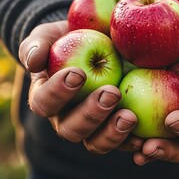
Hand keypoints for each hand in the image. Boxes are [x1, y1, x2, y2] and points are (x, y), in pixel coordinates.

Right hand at [18, 21, 142, 153]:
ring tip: (130, 116)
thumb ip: (37, 44)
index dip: (58, 93)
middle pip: (72, 129)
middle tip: (112, 94)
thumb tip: (33, 61)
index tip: (77, 74)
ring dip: (112, 133)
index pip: (44, 102)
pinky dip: (134, 142)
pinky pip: (123, 143)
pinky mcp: (114, 130)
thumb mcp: (50, 35)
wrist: (94, 44)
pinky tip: (146, 137)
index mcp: (46, 98)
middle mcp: (65, 119)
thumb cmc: (67, 39)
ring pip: (96, 142)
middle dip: (91, 114)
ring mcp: (91, 128)